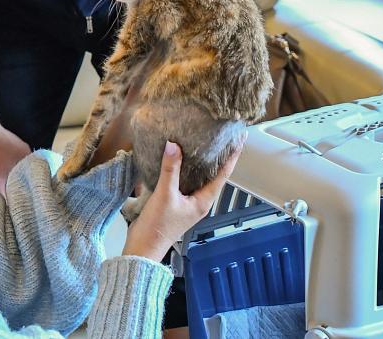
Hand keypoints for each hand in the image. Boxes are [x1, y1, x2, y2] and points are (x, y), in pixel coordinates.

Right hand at [121, 136, 244, 262]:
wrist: (143, 248)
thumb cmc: (158, 227)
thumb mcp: (165, 195)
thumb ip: (170, 170)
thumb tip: (173, 145)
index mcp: (204, 201)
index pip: (223, 174)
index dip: (232, 156)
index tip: (239, 139)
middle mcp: (199, 201)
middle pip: (214, 174)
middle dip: (218, 155)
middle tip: (222, 135)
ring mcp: (188, 202)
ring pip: (199, 176)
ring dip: (201, 160)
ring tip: (202, 141)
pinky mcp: (176, 201)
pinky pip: (185, 180)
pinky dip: (185, 167)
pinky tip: (178, 157)